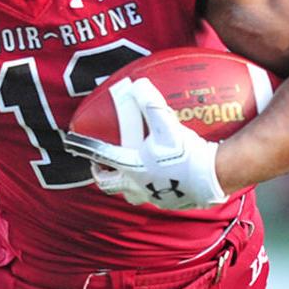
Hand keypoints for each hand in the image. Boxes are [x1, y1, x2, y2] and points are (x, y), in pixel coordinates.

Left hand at [65, 78, 226, 209]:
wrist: (213, 178)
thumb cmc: (187, 153)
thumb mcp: (167, 126)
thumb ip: (151, 105)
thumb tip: (138, 85)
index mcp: (132, 168)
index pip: (102, 158)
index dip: (86, 150)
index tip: (74, 145)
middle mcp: (138, 186)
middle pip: (109, 185)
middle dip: (102, 175)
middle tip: (101, 165)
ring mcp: (153, 197)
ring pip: (131, 194)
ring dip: (126, 185)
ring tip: (130, 174)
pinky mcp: (171, 203)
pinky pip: (155, 196)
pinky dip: (154, 187)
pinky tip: (163, 178)